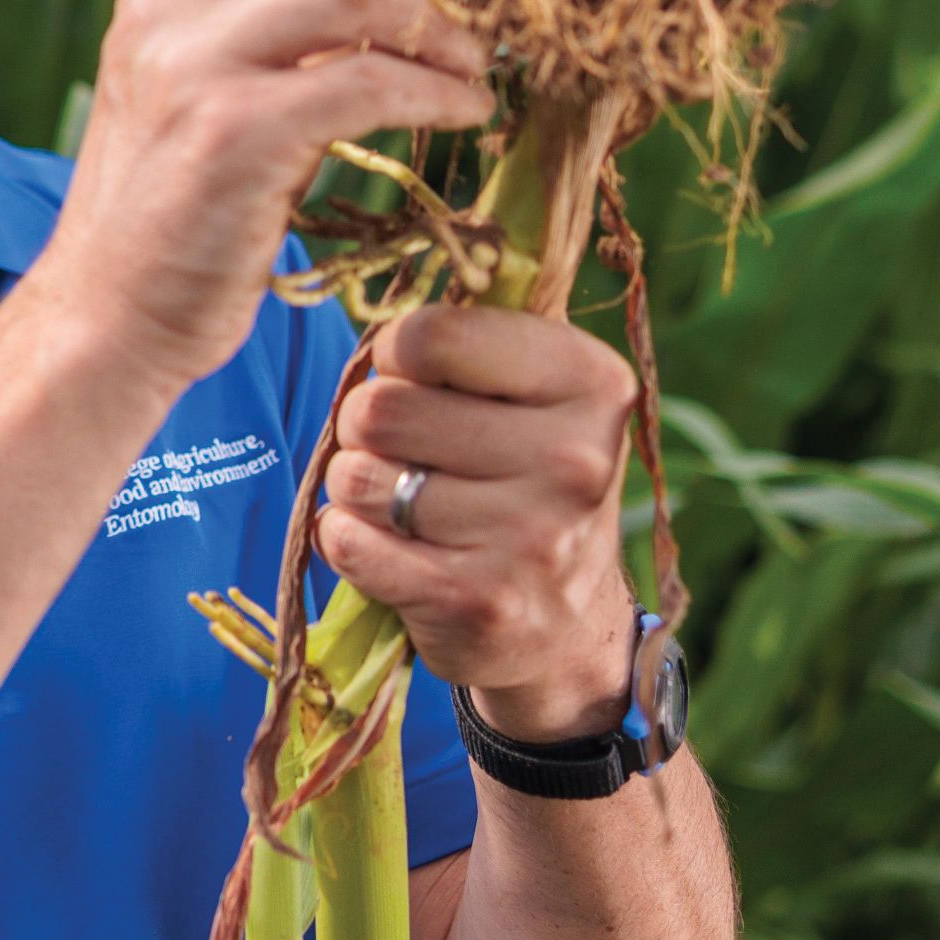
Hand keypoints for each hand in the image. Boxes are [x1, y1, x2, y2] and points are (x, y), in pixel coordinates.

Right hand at [30, 0, 495, 392]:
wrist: (109, 316)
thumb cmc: (178, 211)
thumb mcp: (199, 85)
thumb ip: (265, 18)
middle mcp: (167, 4)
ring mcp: (194, 64)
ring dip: (445, 24)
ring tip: (476, 68)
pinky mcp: (234, 133)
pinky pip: (370, 81)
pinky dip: (439, 90)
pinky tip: (464, 112)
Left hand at [314, 305, 641, 738]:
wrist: (568, 628)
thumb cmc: (528, 483)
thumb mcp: (538, 396)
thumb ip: (472, 340)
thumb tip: (383, 310)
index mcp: (593, 383)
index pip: (431, 335)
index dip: (396, 354)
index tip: (416, 380)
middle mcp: (575, 458)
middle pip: (380, 407)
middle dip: (368, 426)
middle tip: (405, 452)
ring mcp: (531, 537)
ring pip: (358, 476)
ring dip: (356, 486)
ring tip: (401, 502)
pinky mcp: (478, 602)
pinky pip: (349, 543)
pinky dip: (346, 540)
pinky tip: (388, 548)